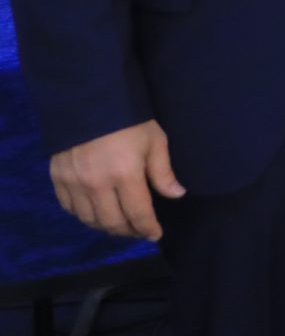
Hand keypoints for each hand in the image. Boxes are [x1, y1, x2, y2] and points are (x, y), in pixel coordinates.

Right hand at [50, 119, 183, 240]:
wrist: (88, 101)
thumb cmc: (129, 120)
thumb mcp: (154, 141)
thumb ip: (163, 172)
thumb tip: (176, 195)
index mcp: (124, 175)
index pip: (138, 213)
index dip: (148, 228)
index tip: (155, 234)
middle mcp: (96, 184)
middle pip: (112, 222)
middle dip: (129, 231)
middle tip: (139, 230)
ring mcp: (73, 183)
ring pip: (89, 220)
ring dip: (106, 226)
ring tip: (121, 224)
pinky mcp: (58, 179)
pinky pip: (70, 208)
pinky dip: (84, 215)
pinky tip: (96, 212)